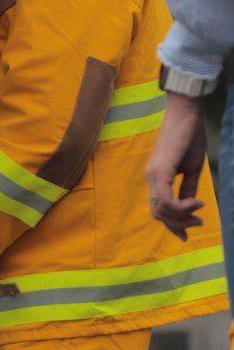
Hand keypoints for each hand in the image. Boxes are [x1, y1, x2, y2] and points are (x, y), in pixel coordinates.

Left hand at [145, 93, 206, 240]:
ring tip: (199, 208)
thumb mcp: (191, 169)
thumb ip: (187, 189)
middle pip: (159, 214)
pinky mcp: (160, 171)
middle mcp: (151, 179)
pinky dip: (181, 207)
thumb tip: (188, 207)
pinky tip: (196, 203)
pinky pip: (165, 200)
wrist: (188, 114)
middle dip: (179, 224)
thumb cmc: (190, 137)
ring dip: (182, 216)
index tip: (187, 235)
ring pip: (161, 210)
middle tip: (199, 222)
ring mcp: (153, 175)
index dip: (172, 225)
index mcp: (157, 179)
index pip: (159, 209)